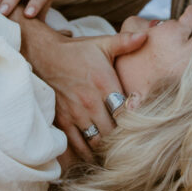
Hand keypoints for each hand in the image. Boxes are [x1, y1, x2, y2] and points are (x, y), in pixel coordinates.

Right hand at [20, 23, 147, 161]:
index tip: (142, 126)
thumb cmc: (77, 50)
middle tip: (131, 144)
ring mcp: (75, 114)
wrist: (44, 55)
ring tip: (114, 151)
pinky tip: (94, 155)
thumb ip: (126, 41)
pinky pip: (75, 146)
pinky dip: (85, 154)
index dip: (135, 123)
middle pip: (113, 132)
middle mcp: (91, 102)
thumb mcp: (102, 43)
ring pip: (96, 142)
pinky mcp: (62, 121)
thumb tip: (147, 35)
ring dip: (105, 148)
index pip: (126, 113)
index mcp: (105, 84)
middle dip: (122, 140)